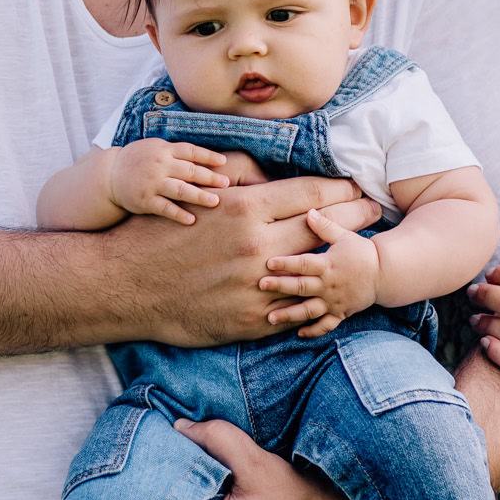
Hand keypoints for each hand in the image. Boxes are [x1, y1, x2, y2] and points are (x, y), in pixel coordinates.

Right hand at [101, 176, 380, 346]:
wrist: (124, 286)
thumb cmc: (157, 235)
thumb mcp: (199, 197)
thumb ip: (240, 187)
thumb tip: (272, 179)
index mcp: (244, 209)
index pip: (309, 193)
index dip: (339, 190)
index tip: (356, 187)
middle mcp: (256, 246)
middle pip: (322, 227)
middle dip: (354, 217)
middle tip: (374, 210)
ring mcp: (256, 286)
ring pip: (315, 268)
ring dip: (341, 259)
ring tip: (361, 251)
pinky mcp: (250, 320)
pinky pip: (295, 307)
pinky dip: (315, 297)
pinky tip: (331, 291)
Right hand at [107, 140, 229, 224]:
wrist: (110, 175)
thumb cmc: (139, 160)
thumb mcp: (156, 148)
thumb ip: (177, 152)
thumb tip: (207, 158)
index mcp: (164, 150)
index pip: (191, 151)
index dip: (208, 156)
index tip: (224, 162)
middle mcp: (159, 165)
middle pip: (189, 171)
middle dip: (209, 177)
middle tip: (226, 184)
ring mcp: (152, 184)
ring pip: (180, 190)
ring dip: (199, 196)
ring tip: (215, 202)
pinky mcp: (145, 201)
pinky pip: (165, 208)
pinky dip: (178, 214)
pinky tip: (192, 220)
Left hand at [258, 207, 379, 335]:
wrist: (384, 273)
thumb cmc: (361, 251)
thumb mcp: (344, 236)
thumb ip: (324, 226)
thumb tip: (309, 211)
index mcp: (328, 265)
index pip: (304, 264)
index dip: (286, 263)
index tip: (268, 263)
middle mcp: (329, 285)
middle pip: (302, 287)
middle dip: (281, 286)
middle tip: (261, 286)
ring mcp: (334, 301)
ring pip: (309, 310)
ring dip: (290, 314)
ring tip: (270, 318)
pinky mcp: (340, 313)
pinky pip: (326, 325)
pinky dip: (313, 331)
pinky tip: (298, 333)